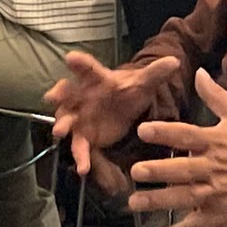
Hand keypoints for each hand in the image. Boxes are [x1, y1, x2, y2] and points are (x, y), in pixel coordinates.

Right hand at [46, 53, 179, 180]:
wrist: (123, 109)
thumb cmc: (127, 92)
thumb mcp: (142, 83)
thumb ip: (155, 73)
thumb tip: (174, 61)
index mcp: (96, 79)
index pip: (87, 68)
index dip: (78, 63)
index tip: (70, 58)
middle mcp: (82, 96)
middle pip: (67, 93)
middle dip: (58, 94)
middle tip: (51, 97)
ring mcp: (79, 117)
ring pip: (66, 120)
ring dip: (62, 125)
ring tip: (60, 132)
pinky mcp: (83, 136)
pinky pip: (79, 146)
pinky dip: (80, 157)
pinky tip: (83, 168)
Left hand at [126, 73, 226, 226]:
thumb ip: (215, 96)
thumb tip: (198, 73)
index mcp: (216, 142)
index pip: (187, 135)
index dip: (165, 133)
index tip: (143, 130)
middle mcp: (214, 168)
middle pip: (182, 170)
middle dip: (159, 171)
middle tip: (136, 170)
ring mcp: (217, 194)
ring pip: (184, 198)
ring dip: (159, 201)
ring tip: (135, 202)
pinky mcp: (220, 215)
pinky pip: (195, 226)